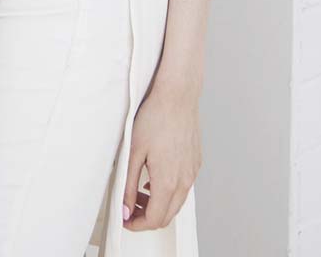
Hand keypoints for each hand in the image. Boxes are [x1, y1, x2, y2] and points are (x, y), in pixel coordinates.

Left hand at [122, 80, 201, 230]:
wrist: (178, 96)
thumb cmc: (155, 118)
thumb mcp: (134, 152)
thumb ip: (128, 185)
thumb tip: (125, 209)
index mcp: (168, 182)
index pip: (154, 219)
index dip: (137, 224)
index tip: (125, 219)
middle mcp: (184, 181)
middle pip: (167, 215)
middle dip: (146, 216)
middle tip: (129, 205)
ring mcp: (192, 172)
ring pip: (177, 202)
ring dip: (158, 203)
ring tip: (139, 189)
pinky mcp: (196, 162)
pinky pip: (183, 187)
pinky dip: (169, 190)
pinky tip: (155, 175)